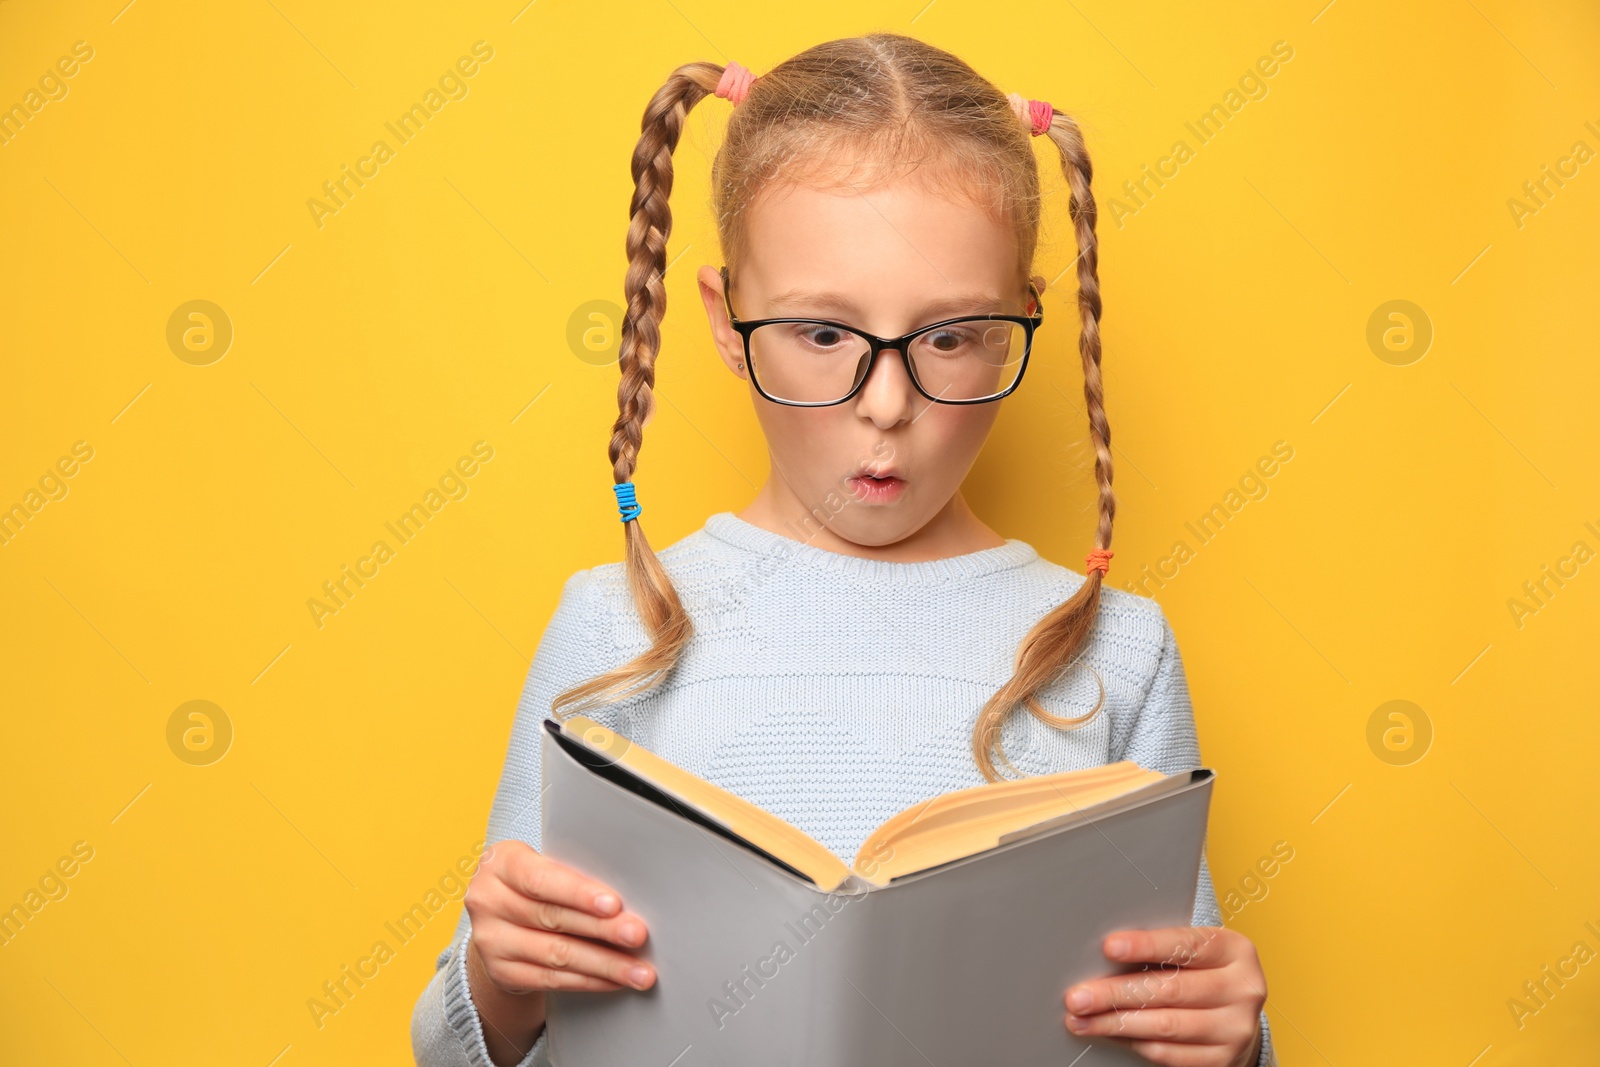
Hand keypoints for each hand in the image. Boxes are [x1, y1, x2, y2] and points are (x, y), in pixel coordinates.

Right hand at [463, 840, 655, 1065]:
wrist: (500, 916)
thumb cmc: (535, 882)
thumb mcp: (542, 864)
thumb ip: (573, 874)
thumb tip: (627, 898)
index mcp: (500, 864)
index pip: (540, 879)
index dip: (578, 893)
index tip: (614, 905)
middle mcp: (487, 901)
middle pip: (553, 918)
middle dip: (602, 929)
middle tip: (637, 935)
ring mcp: (491, 941)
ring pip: (556, 954)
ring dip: (604, 964)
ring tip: (639, 970)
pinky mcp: (501, 972)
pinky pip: (551, 980)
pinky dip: (589, 981)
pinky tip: (614, 980)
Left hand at [1063, 926, 1265, 1066]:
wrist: (1238, 1017)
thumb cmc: (1204, 973)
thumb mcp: (1196, 951)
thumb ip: (1162, 948)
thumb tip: (1103, 953)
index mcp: (1234, 950)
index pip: (1186, 944)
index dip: (1146, 946)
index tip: (1109, 947)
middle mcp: (1242, 989)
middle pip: (1170, 990)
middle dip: (1116, 993)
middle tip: (1078, 996)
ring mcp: (1234, 1029)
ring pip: (1166, 1026)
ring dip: (1116, 1024)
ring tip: (1082, 1020)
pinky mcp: (1222, 1060)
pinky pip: (1168, 1054)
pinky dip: (1133, 1043)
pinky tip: (1110, 1034)